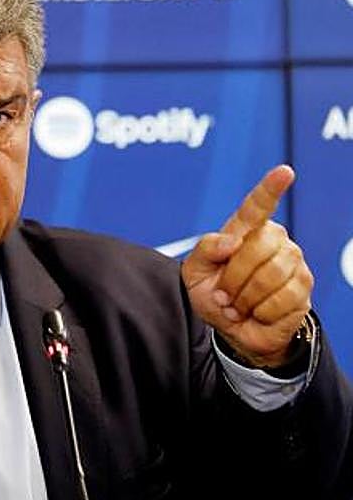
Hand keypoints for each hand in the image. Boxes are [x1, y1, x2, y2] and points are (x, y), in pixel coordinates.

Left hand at [181, 164, 313, 367]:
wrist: (229, 328)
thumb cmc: (213, 293)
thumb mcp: (195, 271)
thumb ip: (206, 249)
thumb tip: (231, 242)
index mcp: (247, 231)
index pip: (258, 206)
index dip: (270, 189)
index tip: (284, 172)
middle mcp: (276, 242)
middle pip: (258, 249)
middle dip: (233, 277)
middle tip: (223, 293)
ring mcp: (294, 264)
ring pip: (271, 276)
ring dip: (245, 298)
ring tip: (238, 304)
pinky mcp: (304, 289)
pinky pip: (281, 300)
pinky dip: (260, 313)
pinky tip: (256, 313)